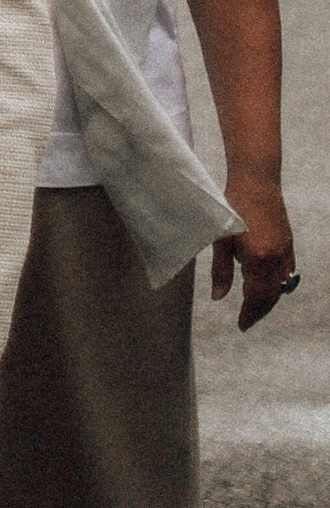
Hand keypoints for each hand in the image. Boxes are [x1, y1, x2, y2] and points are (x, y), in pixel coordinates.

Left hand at [214, 176, 296, 328]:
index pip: (256, 297)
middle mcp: (276, 259)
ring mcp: (285, 251)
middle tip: (247, 321)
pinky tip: (268, 287)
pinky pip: (288, 273)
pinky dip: (279, 285)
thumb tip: (218, 298)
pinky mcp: (289, 244)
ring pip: (282, 287)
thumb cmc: (233, 207)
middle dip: (259, 311)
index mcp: (258, 259)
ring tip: (255, 307)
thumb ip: (221, 271)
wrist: (256, 181)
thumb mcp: (221, 239)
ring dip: (269, 300)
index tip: (241, 325)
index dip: (249, 314)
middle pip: (271, 296)